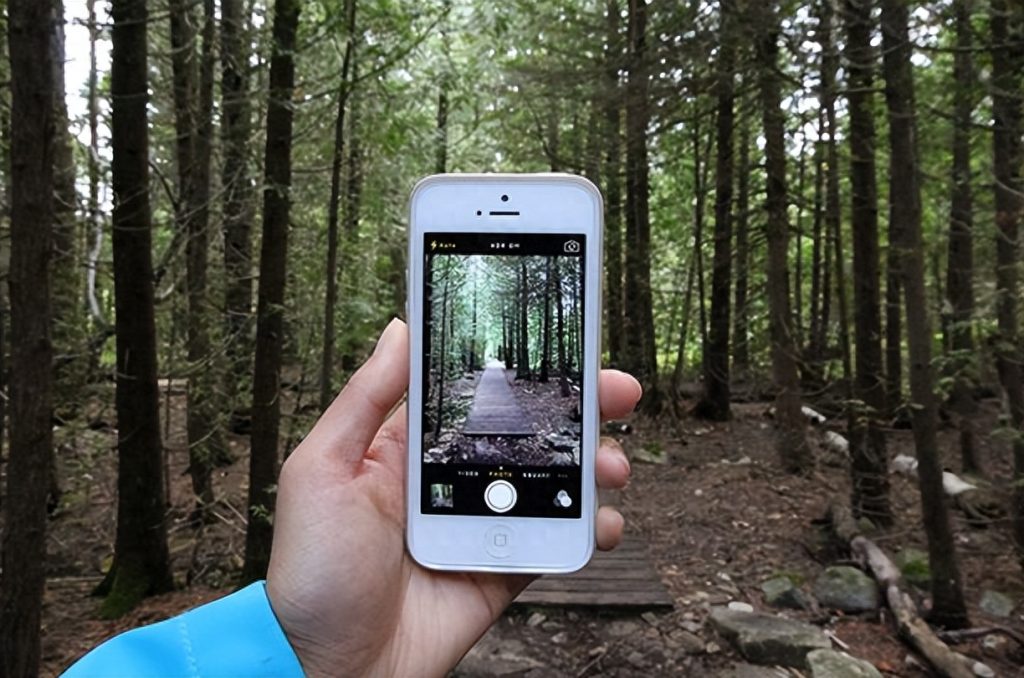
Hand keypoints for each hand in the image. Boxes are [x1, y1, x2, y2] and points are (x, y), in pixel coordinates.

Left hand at [266, 319, 639, 677]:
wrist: (329, 667)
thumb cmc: (312, 570)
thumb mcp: (323, 469)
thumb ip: (366, 400)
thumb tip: (401, 330)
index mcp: (410, 448)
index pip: (476, 394)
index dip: (522, 370)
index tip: (564, 348)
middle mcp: (451, 480)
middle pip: (528, 432)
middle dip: (578, 408)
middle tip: (617, 392)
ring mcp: (481, 525)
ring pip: (553, 482)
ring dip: (593, 465)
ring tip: (611, 464)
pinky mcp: (502, 569)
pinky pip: (555, 541)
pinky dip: (588, 529)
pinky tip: (601, 522)